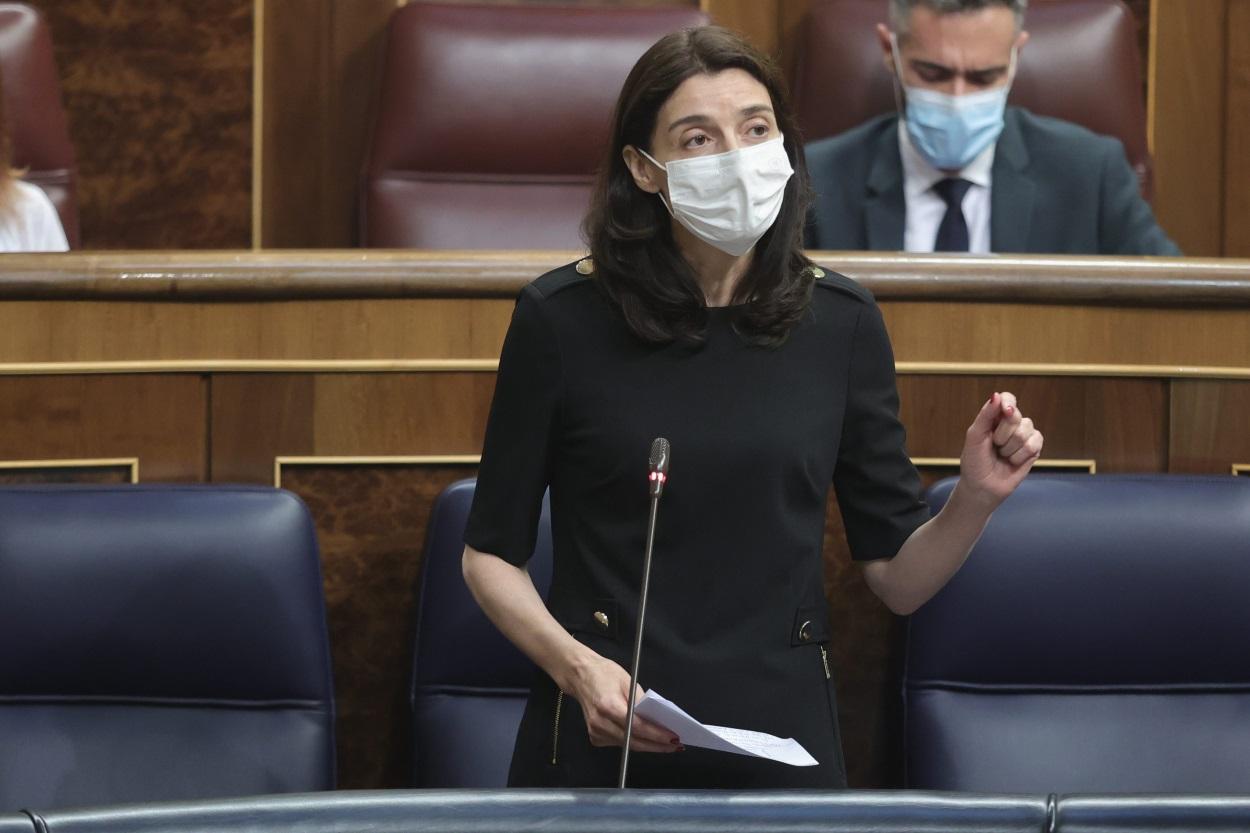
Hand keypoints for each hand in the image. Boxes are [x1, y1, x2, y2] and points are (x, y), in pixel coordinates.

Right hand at [567, 651, 680, 752]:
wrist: (580, 676)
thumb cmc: (604, 674)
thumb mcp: (627, 681)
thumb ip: (641, 702)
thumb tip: (657, 718)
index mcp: (608, 706)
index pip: (637, 726)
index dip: (657, 734)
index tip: (673, 737)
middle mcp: (600, 723)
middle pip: (634, 741)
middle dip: (657, 745)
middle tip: (675, 745)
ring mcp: (596, 732)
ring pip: (628, 745)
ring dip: (648, 745)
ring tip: (666, 744)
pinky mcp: (595, 737)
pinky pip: (620, 743)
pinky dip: (634, 742)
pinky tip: (647, 739)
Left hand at [959, 391, 1043, 507]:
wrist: (982, 486)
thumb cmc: (975, 461)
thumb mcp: (974, 437)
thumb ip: (986, 415)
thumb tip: (996, 395)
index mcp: (995, 417)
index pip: (1008, 398)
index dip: (1009, 403)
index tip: (1006, 411)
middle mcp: (1012, 423)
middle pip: (1016, 416)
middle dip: (1002, 434)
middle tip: (994, 445)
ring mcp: (1025, 435)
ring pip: (1026, 431)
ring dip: (1009, 447)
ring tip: (1002, 455)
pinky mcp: (1034, 449)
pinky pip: (1034, 444)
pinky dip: (1020, 455)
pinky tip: (1012, 461)